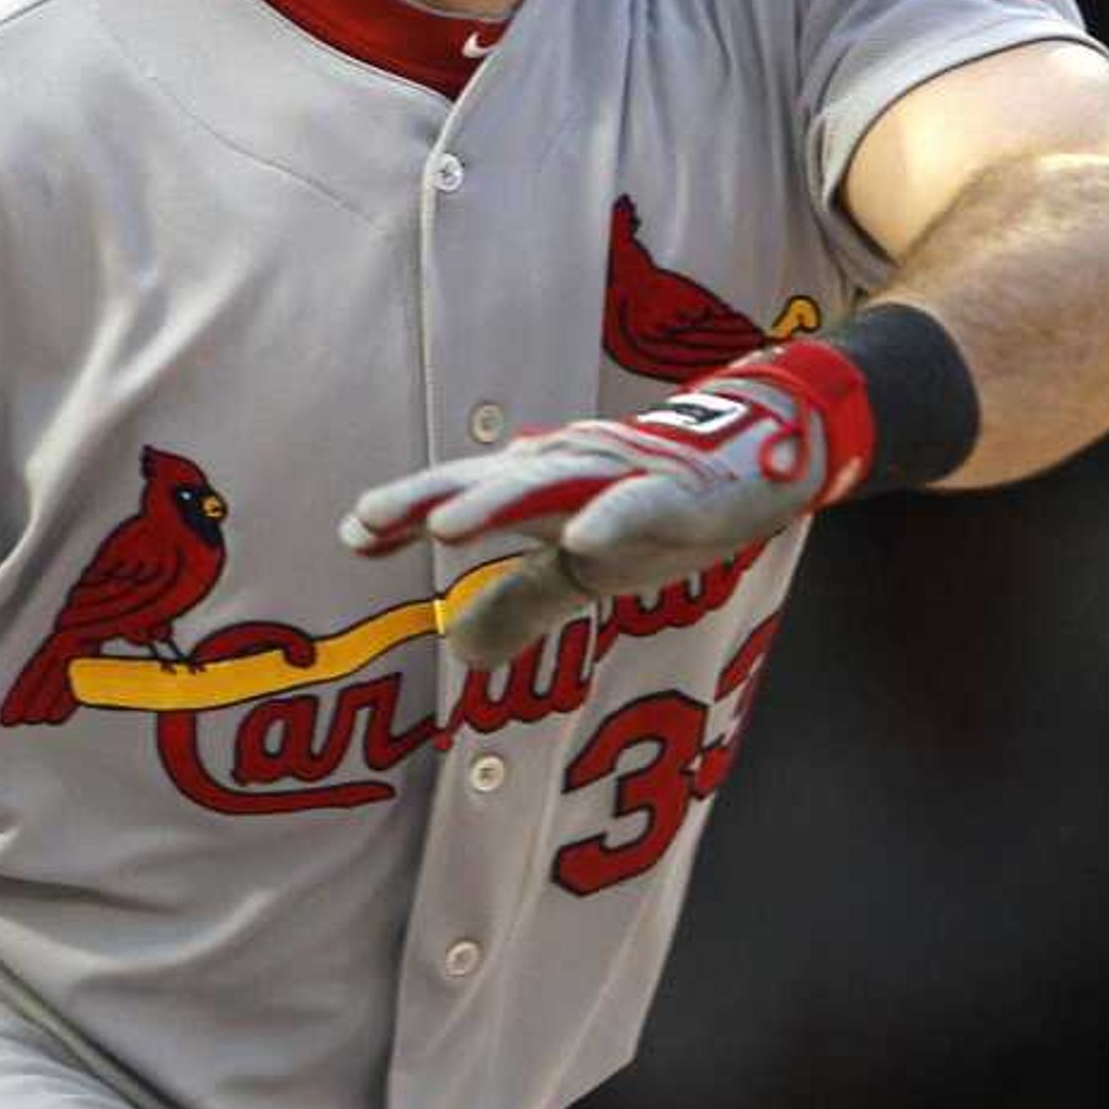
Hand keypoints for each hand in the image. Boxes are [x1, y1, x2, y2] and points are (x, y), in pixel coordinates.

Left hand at [340, 344, 872, 668]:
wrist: (759, 457)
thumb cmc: (658, 507)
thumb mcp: (582, 571)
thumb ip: (519, 604)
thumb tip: (457, 652)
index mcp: (539, 493)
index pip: (459, 499)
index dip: (405, 513)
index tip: (350, 535)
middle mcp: (567, 473)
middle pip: (486, 484)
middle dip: (425, 497)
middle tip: (367, 518)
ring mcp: (621, 476)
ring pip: (550, 485)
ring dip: (495, 501)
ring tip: (444, 526)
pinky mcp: (677, 491)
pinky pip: (639, 506)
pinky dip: (610, 519)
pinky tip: (582, 538)